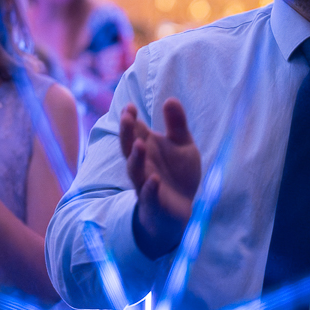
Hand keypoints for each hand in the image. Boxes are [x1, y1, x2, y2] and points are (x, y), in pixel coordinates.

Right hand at [121, 99, 201, 258]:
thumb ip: (177, 124)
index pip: (135, 131)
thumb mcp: (182, 146)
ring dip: (136, 158)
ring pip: (135, 171)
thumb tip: (170, 99)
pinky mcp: (154, 203)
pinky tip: (155, 180)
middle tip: (127, 117)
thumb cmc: (178, 174)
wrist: (179, 211)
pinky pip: (149, 196)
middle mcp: (143, 164)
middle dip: (127, 133)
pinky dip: (150, 188)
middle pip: (129, 147)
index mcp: (147, 148)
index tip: (130, 106)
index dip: (131, 119)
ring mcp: (146, 184)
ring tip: (139, 144)